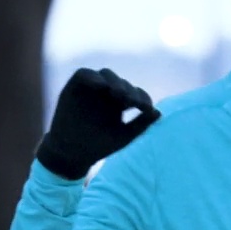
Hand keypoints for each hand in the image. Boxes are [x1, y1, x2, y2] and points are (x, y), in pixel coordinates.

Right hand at [36, 68, 160, 179]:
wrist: (71, 155)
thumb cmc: (98, 147)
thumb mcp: (123, 136)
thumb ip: (140, 124)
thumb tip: (159, 112)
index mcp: (120, 103)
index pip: (135, 93)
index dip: (143, 98)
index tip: (146, 108)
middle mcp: (106, 93)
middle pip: (121, 82)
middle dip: (129, 90)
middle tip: (132, 101)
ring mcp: (90, 89)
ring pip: (105, 75)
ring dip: (114, 81)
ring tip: (119, 94)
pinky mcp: (74, 87)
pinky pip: (83, 74)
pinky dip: (92, 76)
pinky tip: (101, 85)